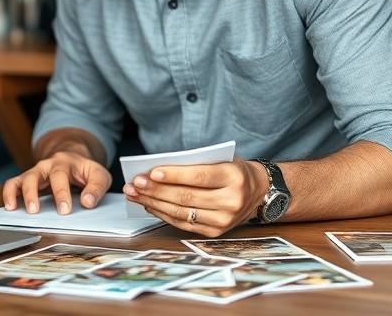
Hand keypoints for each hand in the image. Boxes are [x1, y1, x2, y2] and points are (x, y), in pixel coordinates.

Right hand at [1, 151, 111, 215]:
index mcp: (66, 162)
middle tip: (37, 212)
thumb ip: (96, 187)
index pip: (61, 175)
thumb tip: (88, 202)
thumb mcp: (98, 174)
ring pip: (24, 179)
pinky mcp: (27, 179)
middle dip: (36, 194)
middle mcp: (48, 165)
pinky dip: (9, 194)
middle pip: (37, 175)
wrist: (72, 157)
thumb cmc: (84, 170)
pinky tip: (10, 207)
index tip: (65, 210)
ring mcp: (36, 171)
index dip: (62, 193)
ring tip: (25, 211)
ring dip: (22, 195)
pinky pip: (13, 183)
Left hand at [122, 156, 267, 236]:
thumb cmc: (232, 171)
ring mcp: (224, 220)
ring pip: (181, 212)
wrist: (258, 192)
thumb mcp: (221, 159)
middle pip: (186, 196)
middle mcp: (231, 201)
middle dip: (156, 190)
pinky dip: (162, 214)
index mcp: (234, 177)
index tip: (151, 173)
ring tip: (134, 194)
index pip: (199, 177)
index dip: (174, 175)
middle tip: (134, 184)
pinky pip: (182, 224)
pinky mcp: (215, 232)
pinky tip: (148, 204)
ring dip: (153, 203)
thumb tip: (156, 171)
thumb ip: (194, 164)